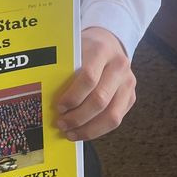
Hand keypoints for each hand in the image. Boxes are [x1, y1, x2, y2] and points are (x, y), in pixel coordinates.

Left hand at [55, 27, 135, 141]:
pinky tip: (83, 131)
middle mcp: (119, 66)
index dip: (73, 96)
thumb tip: (44, 96)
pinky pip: (116, 120)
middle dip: (78, 117)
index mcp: (102, 50)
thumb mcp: (74, 50)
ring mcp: (128, 83)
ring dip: (89, 129)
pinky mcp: (131, 97)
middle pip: (100, 100)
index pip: (89, 78)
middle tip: (61, 123)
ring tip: (71, 133)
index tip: (59, 106)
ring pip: (112, 115)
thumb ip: (64, 68)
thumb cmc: (85, 49)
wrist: (109, 43)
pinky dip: (98, 130)